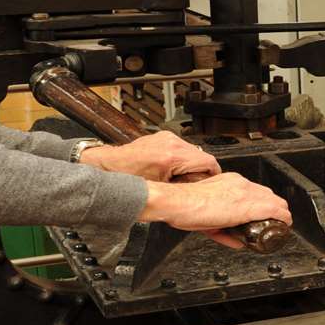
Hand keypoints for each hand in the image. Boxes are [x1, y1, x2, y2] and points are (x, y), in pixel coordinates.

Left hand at [81, 132, 220, 182]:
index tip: (211, 182)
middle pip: (202, 156)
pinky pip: (182, 147)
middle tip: (189, 182)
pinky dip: (180, 157)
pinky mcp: (164, 136)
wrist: (112, 165)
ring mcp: (167, 137)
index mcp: (172, 156)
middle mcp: (171, 143)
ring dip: (190, 163)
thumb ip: (185, 185)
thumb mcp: (162, 188)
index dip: (213, 174)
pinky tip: (169, 167)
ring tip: (176, 175)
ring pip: (193, 151)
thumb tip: (201, 186)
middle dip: (199, 170)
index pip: (208, 161)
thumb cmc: (130, 177)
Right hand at [139, 172, 291, 248]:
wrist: (178, 202)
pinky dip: (282, 217)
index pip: (254, 190)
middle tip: (275, 219)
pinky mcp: (248, 206)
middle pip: (267, 194)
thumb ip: (222, 228)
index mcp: (229, 182)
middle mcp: (240, 185)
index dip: (263, 201)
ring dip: (280, 212)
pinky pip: (273, 210)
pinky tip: (285, 222)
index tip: (264, 211)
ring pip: (274, 200)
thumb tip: (235, 240)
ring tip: (283, 222)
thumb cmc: (185, 206)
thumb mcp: (206, 216)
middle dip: (274, 207)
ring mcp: (245, 194)